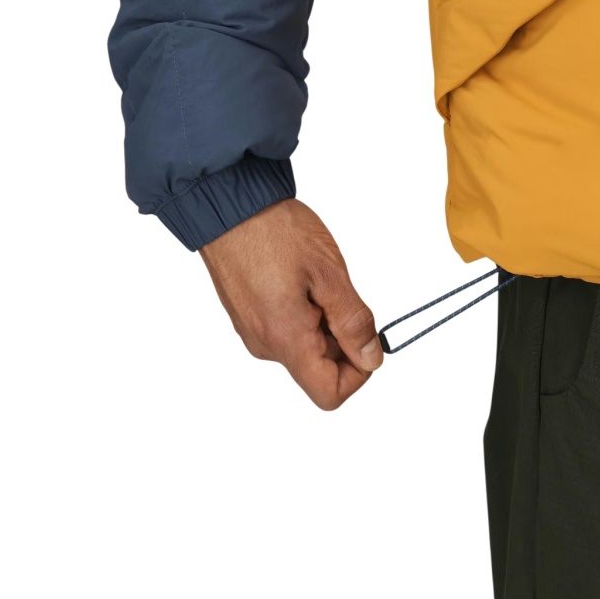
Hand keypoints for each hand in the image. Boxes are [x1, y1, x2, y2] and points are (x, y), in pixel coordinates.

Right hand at [199, 199, 382, 409]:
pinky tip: (300, 278)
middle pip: (318, 369)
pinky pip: (285, 330)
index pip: (329, 394)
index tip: (365, 338)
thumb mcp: (329, 274)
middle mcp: (265, 345)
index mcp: (286, 339)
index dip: (358, 374)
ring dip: (322, 322)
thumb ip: (353, 323)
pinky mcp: (248, 316)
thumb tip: (371, 358)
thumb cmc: (274, 232)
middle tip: (338, 292)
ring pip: (304, 347)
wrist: (228, 204)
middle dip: (341, 338)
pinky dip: (303, 312)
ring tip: (315, 279)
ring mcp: (253, 332)